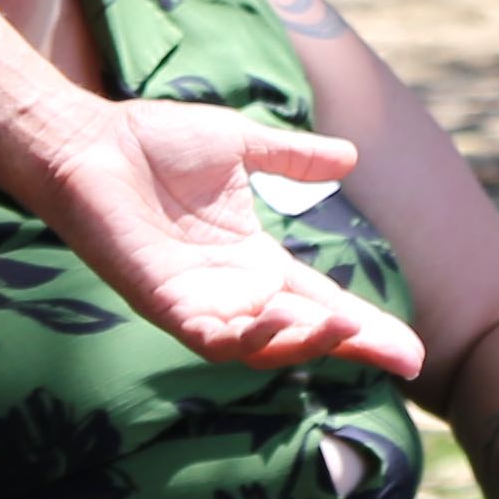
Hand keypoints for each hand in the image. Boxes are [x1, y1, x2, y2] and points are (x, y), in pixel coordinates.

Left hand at [35, 100, 419, 375]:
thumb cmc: (152, 142)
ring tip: (346, 327)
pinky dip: (244, 335)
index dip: (365, 326)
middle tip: (404, 358)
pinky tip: (274, 318)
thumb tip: (350, 158)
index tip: (410, 347)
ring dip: (305, 341)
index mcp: (253, 261)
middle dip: (354, 347)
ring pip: (262, 348)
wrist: (88, 140)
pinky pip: (210, 337)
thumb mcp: (239, 144)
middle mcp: (232, 291)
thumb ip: (291, 158)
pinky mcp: (162, 301)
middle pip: (304, 334)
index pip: (321, 302)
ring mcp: (198, 301)